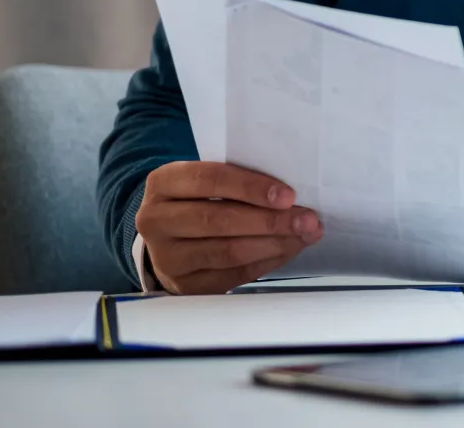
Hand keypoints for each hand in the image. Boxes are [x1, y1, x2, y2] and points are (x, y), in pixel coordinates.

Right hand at [134, 161, 322, 293]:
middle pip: (218, 220)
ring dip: (274, 244)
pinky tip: (287, 250)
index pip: (208, 179)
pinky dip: (266, 262)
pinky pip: (232, 275)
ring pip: (227, 252)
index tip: (288, 195)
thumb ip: (238, 180)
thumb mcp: (206, 180)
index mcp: (163, 183)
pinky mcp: (184, 285)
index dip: (250, 187)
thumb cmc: (200, 198)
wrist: (168, 236)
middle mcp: (156, 220)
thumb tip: (292, 193)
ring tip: (305, 235)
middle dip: (270, 221)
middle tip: (308, 219)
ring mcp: (166, 257)